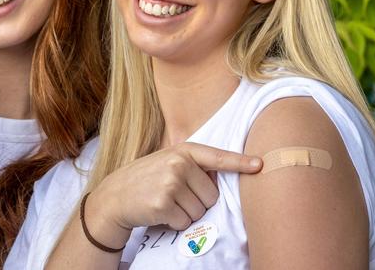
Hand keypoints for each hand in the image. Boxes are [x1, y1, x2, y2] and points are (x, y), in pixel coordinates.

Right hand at [84, 143, 261, 247]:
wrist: (115, 196)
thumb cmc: (146, 180)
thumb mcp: (167, 162)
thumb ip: (192, 166)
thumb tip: (220, 180)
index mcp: (182, 151)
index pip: (217, 157)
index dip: (240, 162)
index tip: (260, 164)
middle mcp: (178, 163)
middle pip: (211, 195)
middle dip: (197, 201)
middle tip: (174, 195)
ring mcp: (170, 182)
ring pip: (200, 211)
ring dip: (186, 213)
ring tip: (166, 202)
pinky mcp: (163, 203)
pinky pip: (186, 222)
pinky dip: (176, 223)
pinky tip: (160, 212)